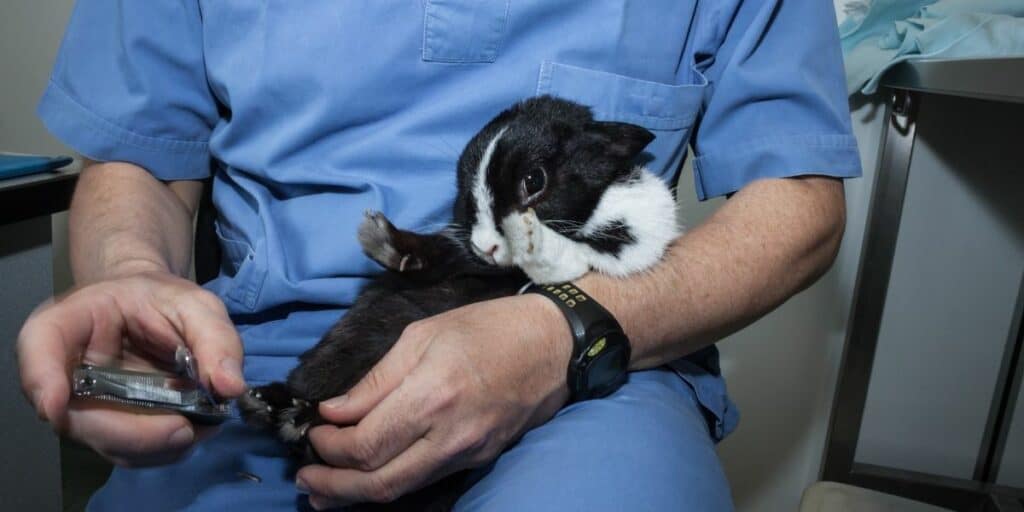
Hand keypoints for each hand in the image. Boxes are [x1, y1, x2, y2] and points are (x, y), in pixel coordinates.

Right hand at [17, 271, 245, 466]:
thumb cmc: (162, 299)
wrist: (154, 309)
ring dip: (156, 445)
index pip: (38, 348)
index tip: (56, 406)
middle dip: (132, 433)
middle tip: (184, 430)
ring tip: (199, 425)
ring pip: (108, 443)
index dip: (41, 379)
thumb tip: (231, 387)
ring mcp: (86, 405)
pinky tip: (192, 429)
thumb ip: (215, 338)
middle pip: (77, 416)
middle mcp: (64, 372)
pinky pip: (130, 451)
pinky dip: (164, 449)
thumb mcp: (195, 305)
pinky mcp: (112, 427)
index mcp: (67, 323)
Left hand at [297, 295, 571, 508]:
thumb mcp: (423, 335)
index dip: (329, 447)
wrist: (553, 344)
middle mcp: (448, 434)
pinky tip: (370, 478)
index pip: (366, 443)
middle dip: (334, 484)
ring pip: (401, 489)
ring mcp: (467, 452)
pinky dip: (390, 484)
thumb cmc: (487, 328)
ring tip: (325, 490)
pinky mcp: (479, 459)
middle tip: (305, 478)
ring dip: (356, 494)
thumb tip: (335, 412)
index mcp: (430, 394)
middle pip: (379, 481)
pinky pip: (425, 479)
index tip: (313, 433)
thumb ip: (376, 379)